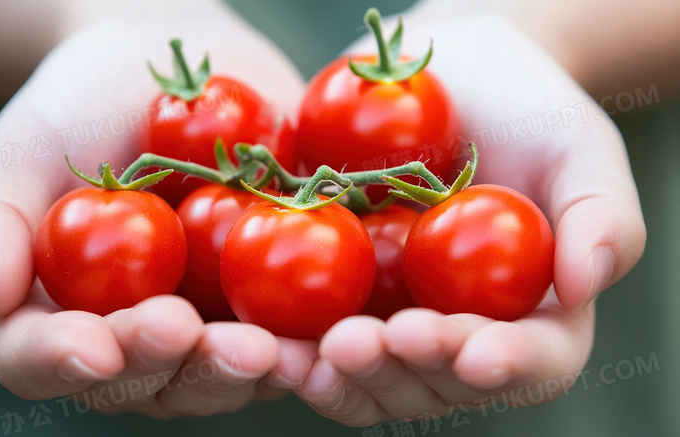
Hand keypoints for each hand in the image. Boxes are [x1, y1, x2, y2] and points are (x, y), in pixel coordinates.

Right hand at [0, 7, 312, 414]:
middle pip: (139, 382)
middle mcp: (132, 336)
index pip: (44, 360)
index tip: (94, 345)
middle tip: (184, 332)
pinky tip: (322, 333)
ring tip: (263, 348)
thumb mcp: (27, 146)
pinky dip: (301, 344)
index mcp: (60, 311)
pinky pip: (285, 340)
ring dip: (236, 370)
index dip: (63, 363)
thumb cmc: (87, 107)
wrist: (179, 72)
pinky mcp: (265, 308)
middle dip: (162, 365)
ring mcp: (204, 328)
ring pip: (214, 379)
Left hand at [295, 13, 644, 425]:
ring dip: (346, 377)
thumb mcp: (579, 148)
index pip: (532, 362)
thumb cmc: (527, 114)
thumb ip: (602, 215)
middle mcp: (463, 335)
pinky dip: (300, 356)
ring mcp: (399, 325)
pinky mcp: (344, 304)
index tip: (474, 352)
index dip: (506, 366)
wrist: (448, 84)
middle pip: (443, 384)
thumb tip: (587, 284)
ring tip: (314, 354)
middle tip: (368, 342)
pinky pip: (321, 348)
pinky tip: (275, 344)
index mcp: (532, 316)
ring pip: (378, 382)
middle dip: (406, 371)